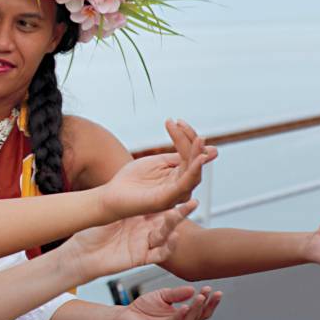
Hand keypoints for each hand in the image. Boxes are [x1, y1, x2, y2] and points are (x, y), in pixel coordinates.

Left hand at [66, 200, 197, 282]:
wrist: (83, 254)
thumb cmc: (92, 233)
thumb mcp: (109, 214)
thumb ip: (124, 202)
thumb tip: (135, 184)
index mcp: (138, 218)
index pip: (158, 206)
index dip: (169, 198)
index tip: (178, 188)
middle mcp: (144, 231)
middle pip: (166, 220)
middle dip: (179, 212)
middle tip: (191, 202)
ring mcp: (144, 244)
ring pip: (165, 236)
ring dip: (173, 226)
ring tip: (178, 214)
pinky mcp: (142, 257)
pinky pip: (159, 254)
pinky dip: (167, 247)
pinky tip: (173, 238)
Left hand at [102, 120, 216, 218]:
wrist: (112, 194)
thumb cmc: (133, 179)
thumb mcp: (157, 161)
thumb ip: (179, 154)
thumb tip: (206, 144)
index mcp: (179, 177)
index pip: (190, 155)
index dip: (187, 137)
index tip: (177, 120)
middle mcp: (182, 187)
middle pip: (195, 163)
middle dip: (192, 142)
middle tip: (182, 124)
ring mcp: (175, 195)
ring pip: (194, 174)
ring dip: (197, 155)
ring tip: (198, 139)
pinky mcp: (166, 200)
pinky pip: (184, 185)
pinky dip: (193, 171)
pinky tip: (198, 159)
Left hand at [112, 286, 221, 319]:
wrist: (124, 315)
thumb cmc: (142, 309)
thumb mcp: (162, 296)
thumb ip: (177, 293)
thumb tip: (192, 289)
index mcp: (181, 317)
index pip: (199, 311)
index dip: (208, 302)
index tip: (214, 290)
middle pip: (197, 318)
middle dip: (206, 306)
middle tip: (212, 293)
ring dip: (195, 310)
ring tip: (201, 297)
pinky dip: (179, 316)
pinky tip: (185, 307)